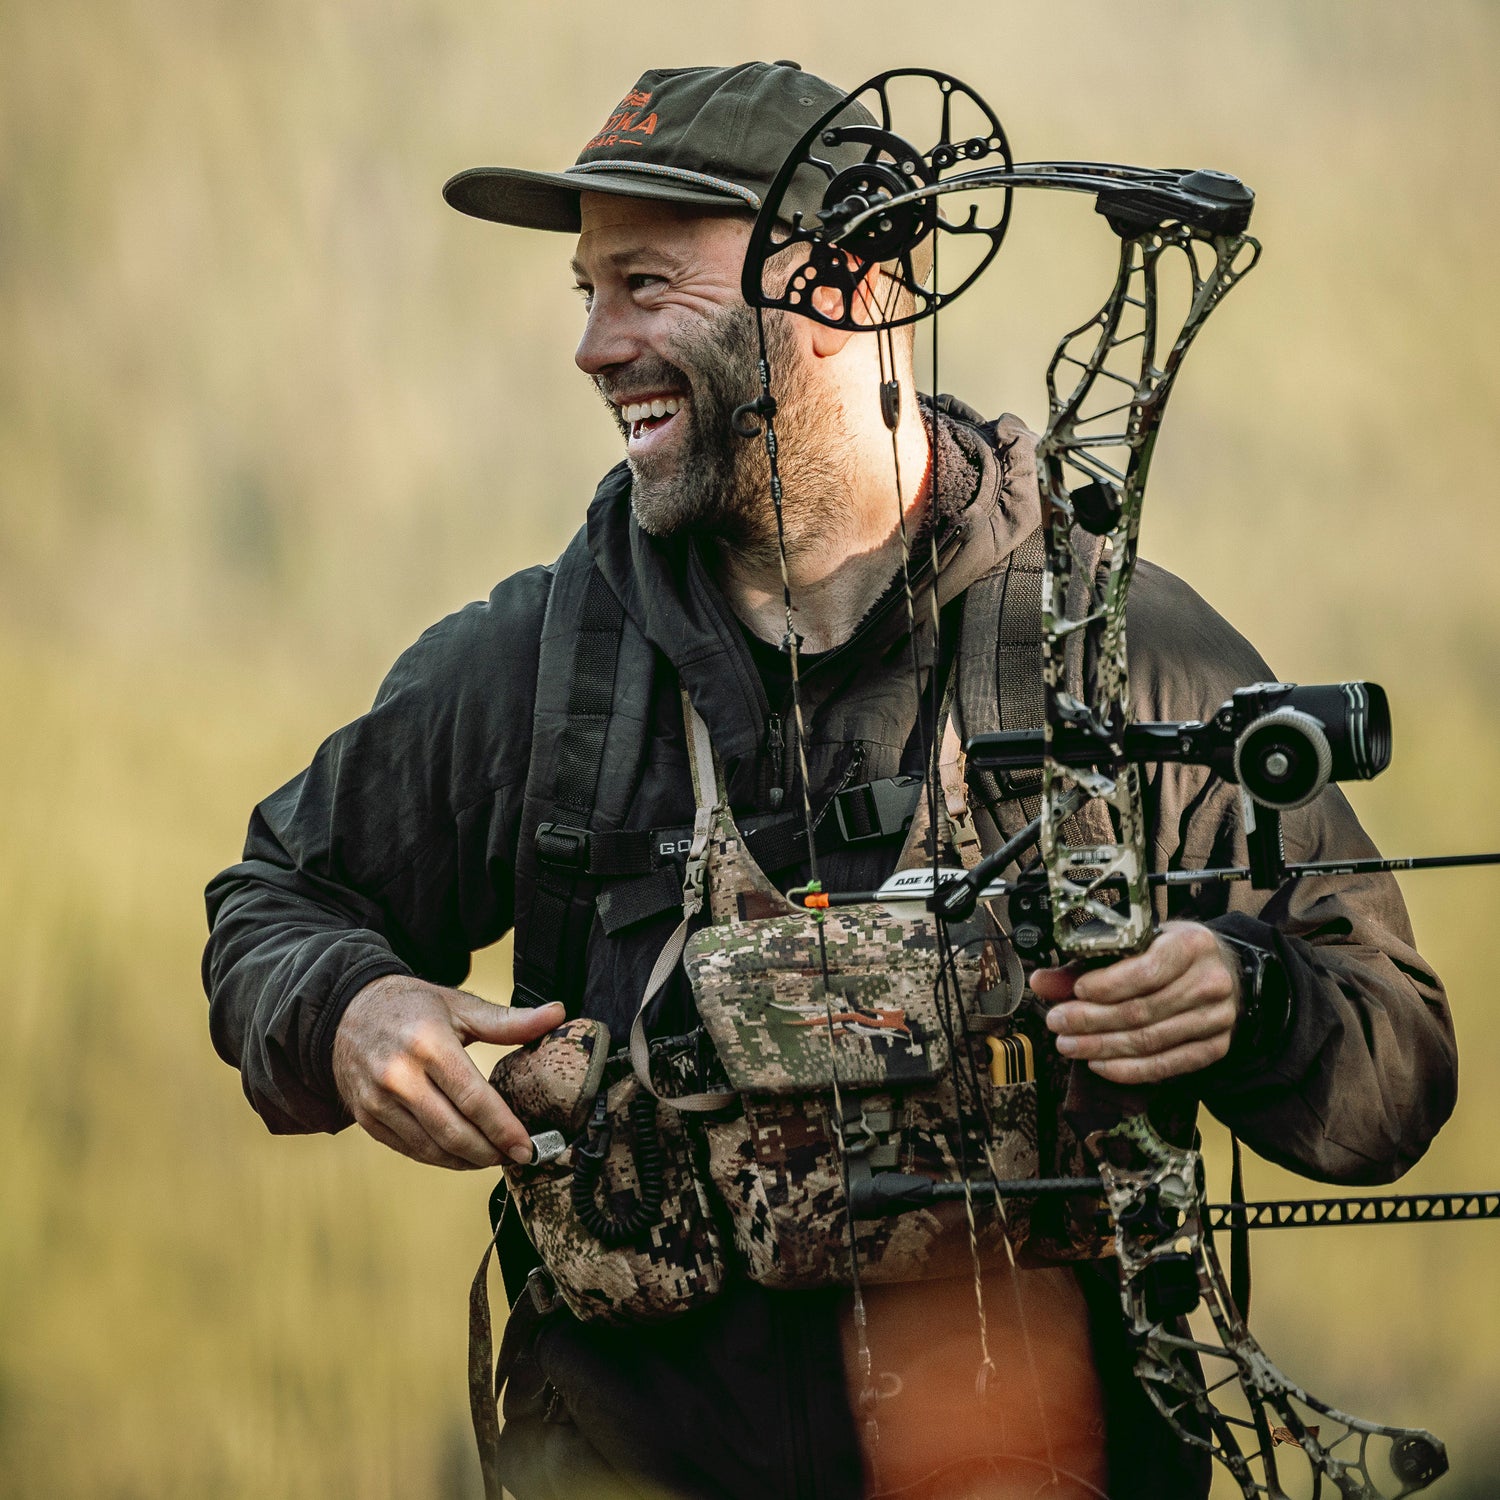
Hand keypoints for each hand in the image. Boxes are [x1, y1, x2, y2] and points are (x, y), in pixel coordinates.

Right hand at [332, 974, 565, 1168]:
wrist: (345, 1011)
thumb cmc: (409, 1006)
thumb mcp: (459, 1005)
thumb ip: (509, 1020)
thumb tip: (558, 1014)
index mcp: (428, 1044)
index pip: (473, 1098)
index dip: (503, 1128)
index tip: (527, 1146)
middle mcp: (399, 1075)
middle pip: (452, 1131)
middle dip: (489, 1152)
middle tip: (516, 1157)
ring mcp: (378, 1100)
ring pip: (430, 1148)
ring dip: (466, 1161)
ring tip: (493, 1158)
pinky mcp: (366, 1117)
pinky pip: (409, 1149)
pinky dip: (438, 1158)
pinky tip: (460, 1156)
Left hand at [1030, 921, 1241, 1083]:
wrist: (1222, 970)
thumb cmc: (1170, 953)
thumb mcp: (1136, 944)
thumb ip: (1088, 962)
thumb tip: (1042, 982)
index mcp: (1192, 944)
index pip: (1146, 971)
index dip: (1107, 986)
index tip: (1075, 992)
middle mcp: (1211, 981)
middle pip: (1143, 1010)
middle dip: (1092, 1020)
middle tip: (1057, 1024)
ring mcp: (1217, 1018)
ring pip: (1150, 1040)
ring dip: (1103, 1047)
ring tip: (1069, 1045)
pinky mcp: (1215, 1047)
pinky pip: (1167, 1065)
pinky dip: (1129, 1069)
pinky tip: (1099, 1064)